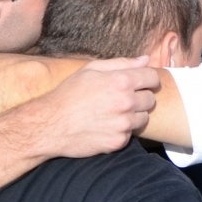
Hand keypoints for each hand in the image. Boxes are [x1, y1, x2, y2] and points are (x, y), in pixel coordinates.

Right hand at [23, 57, 158, 158]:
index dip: (148, 80)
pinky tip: (105, 127)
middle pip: (151, 100)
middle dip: (140, 98)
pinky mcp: (117, 142)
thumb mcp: (91, 70)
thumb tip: (145, 59)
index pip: (153, 78)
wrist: (48, 125)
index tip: (140, 84)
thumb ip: (122, 63)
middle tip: (121, 101)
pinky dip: (120, 132)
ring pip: (143, 118)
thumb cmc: (68, 94)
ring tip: (112, 114)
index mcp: (122, 81)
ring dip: (132, 116)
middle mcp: (126, 102)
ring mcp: (123, 124)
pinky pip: (129, 135)